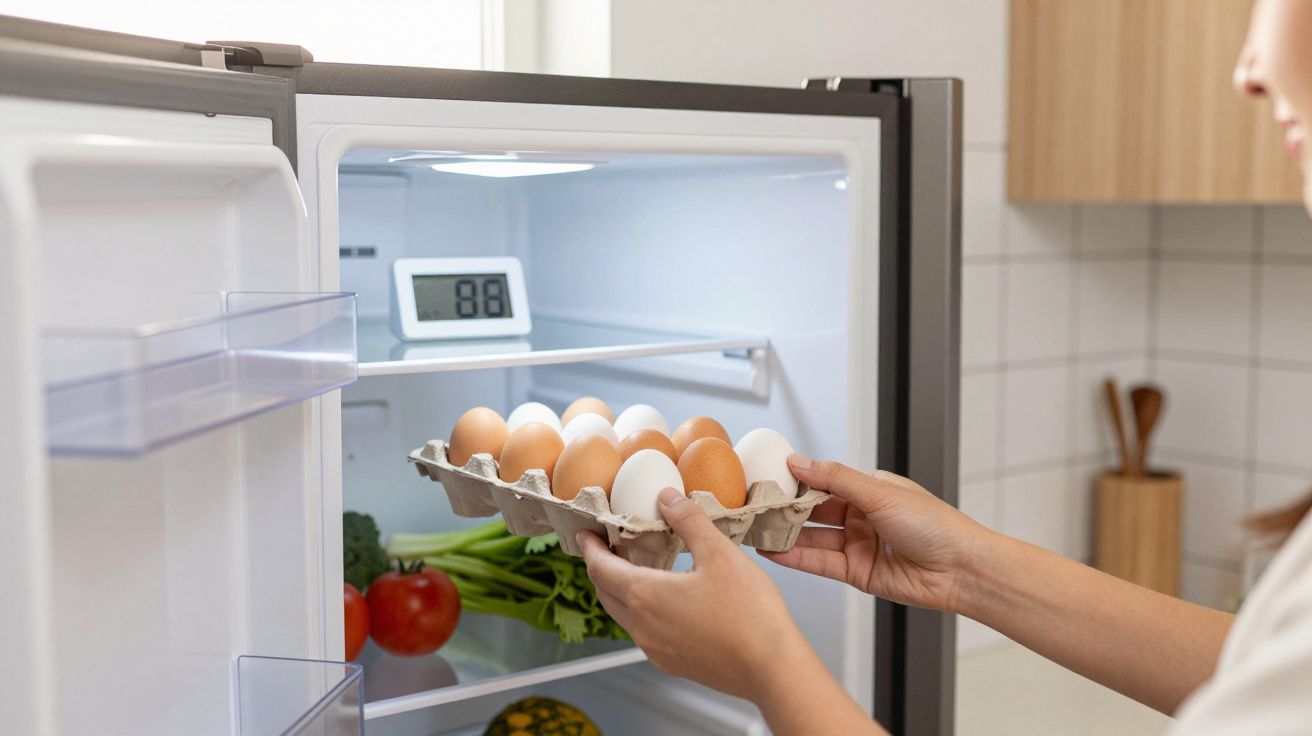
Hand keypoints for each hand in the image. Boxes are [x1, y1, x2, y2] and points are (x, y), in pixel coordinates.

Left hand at [577, 488, 810, 699]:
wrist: (772, 669)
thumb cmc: (749, 612)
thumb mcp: (720, 553)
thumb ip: (689, 521)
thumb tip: (666, 497)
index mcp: (646, 596)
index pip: (600, 568)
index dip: (589, 549)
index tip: (585, 534)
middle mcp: (642, 627)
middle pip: (605, 593)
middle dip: (601, 568)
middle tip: (606, 547)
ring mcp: (655, 650)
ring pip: (623, 615)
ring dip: (620, 591)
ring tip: (635, 569)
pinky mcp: (673, 664)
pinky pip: (643, 633)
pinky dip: (640, 612)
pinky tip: (664, 601)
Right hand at [761, 455, 993, 613]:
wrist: (962, 569)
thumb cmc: (934, 525)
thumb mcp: (880, 493)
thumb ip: (835, 479)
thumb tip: (799, 461)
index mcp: (870, 490)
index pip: (824, 482)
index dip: (796, 481)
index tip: (767, 478)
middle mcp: (861, 516)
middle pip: (815, 511)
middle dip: (786, 510)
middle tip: (754, 507)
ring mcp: (858, 545)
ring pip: (814, 538)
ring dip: (786, 535)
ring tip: (755, 530)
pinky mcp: (857, 573)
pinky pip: (821, 563)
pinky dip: (796, 558)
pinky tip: (774, 551)